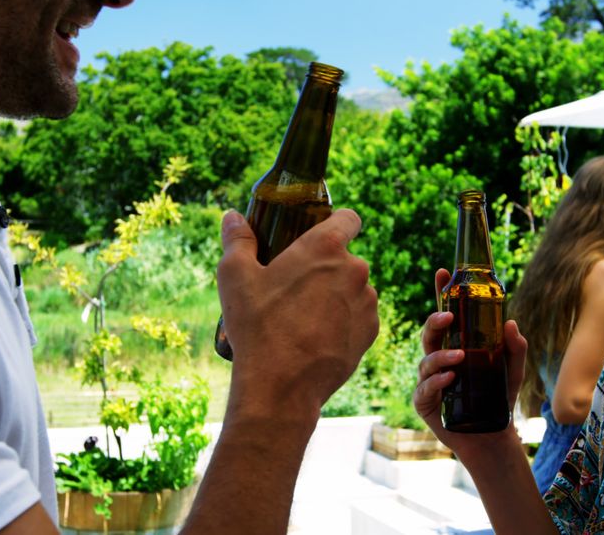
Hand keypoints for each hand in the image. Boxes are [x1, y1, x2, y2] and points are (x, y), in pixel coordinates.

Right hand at [216, 209, 379, 421]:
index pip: (348, 218)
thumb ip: (237, 239)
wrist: (282, 386)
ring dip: (336, 295)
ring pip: (353, 288)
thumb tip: (233, 217)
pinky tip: (316, 336)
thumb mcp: (235, 276)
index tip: (317, 236)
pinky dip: (343, 321)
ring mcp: (367, 303)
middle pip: (345, 258)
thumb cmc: (257, 326)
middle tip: (294, 286)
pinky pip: (358, 316)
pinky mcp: (370, 332)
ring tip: (303, 316)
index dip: (335, 223)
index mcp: (326, 247)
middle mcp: (355, 270)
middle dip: (325, 267)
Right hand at [413, 268, 528, 457]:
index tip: (443, 272)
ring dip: (440, 356)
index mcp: (456, 346)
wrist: (492, 436)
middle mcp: (439, 360)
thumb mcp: (513, 371)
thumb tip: (510, 323)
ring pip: (426, 361)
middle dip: (435, 321)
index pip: (445, 316)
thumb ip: (515, 348)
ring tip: (459, 358)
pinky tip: (450, 378)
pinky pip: (425, 388)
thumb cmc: (498, 399)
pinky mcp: (425, 403)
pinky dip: (436, 381)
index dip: (441, 293)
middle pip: (429, 334)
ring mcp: (429, 380)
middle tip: (448, 315)